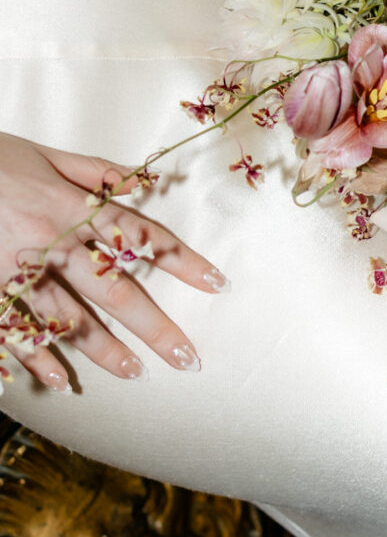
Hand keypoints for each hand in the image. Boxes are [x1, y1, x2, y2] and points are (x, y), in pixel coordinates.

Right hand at [0, 137, 226, 391]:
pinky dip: (36, 356)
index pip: (139, 235)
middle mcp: (49, 241)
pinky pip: (13, 327)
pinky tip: (61, 381)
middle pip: (113, 289)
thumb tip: (145, 180)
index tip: (216, 283)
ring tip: (135, 373)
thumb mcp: (43, 154)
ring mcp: (14, 268)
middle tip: (186, 357)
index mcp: (70, 206)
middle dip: (153, 326)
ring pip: (66, 316)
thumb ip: (94, 171)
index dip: (180, 260)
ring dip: (103, 349)